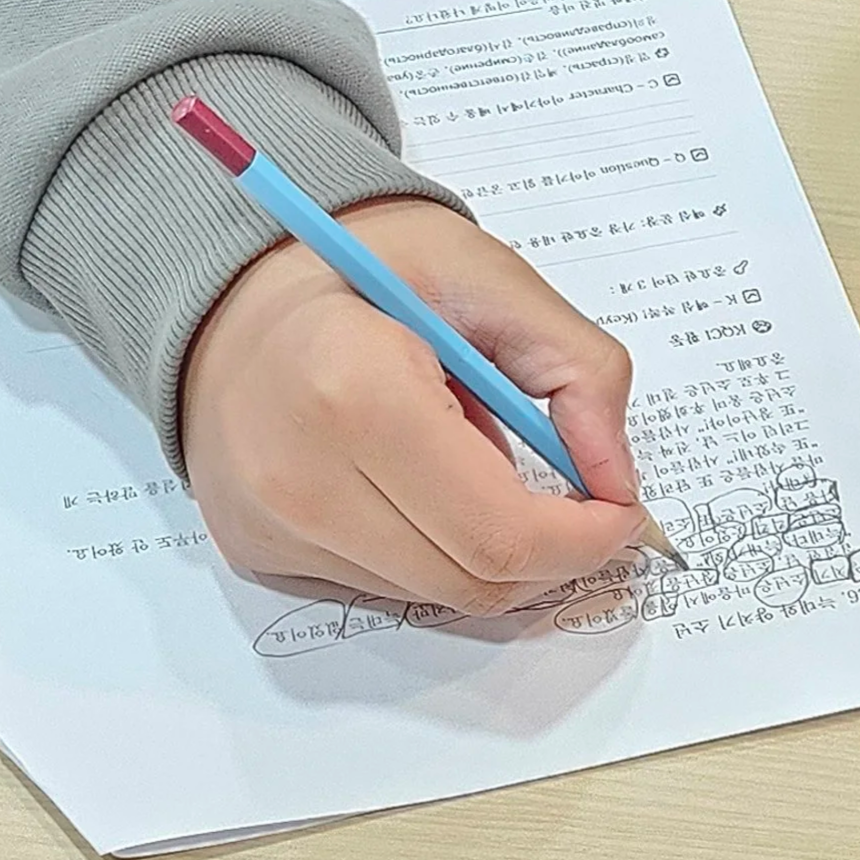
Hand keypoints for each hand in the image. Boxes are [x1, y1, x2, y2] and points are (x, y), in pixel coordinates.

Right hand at [180, 197, 649, 610]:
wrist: (236, 283)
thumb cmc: (366, 264)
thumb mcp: (487, 274)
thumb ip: (576, 369)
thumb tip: (617, 480)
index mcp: (356, 392)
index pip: (499, 532)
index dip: (584, 539)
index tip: (624, 511)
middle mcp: (300, 480)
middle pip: (473, 580)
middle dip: (552, 554)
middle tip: (585, 500)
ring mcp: (270, 528)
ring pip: (433, 594)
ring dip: (489, 547)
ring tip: (476, 454)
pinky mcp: (258, 553)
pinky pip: (382, 586)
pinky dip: (433, 547)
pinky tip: (423, 476)